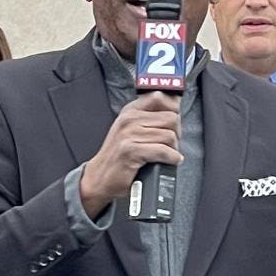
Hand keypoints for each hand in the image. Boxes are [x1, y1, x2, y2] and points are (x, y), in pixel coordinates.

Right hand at [78, 93, 182, 216]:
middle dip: (176, 133)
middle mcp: (129, 119)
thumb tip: (175, 104)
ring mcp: (129, 134)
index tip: (173, 123)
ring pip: (169, 135)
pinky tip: (170, 161)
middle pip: (171, 118)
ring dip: (174, 148)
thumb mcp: (130, 130)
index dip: (173, 109)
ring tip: (167, 154)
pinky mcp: (132, 151)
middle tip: (170, 144)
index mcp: (130, 111)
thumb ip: (149, 117)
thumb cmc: (118, 157)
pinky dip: (172, 158)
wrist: (99, 178)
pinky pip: (163, 151)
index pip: (159, 97)